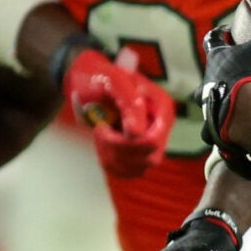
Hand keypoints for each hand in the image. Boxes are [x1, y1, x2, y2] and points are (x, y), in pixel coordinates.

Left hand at [58, 39, 173, 178]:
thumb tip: (137, 133)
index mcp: (161, 107)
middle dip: (118, 149)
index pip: (153, 141)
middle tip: (99, 130)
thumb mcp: (114, 82)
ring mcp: (151, 141)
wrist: (89, 81)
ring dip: (112, 156)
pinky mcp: (138, 153)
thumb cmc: (100, 78)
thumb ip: (130, 103)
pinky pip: (129, 172)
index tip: (102, 128)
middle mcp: (160, 126)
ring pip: (139, 168)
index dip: (127, 142)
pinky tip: (103, 145)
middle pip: (148, 158)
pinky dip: (111, 163)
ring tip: (100, 134)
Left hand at [199, 0, 250, 169]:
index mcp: (219, 59)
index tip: (227, 33)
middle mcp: (208, 81)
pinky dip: (222, 133)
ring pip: (207, 103)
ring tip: (232, 107)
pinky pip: (215, 132)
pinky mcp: (216, 130)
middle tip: (233, 76)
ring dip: (217, 103)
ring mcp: (210, 107)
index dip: (219, 35)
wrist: (248, 114)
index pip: (212, 40)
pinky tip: (233, 135)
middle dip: (218, 74)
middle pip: (208, 73)